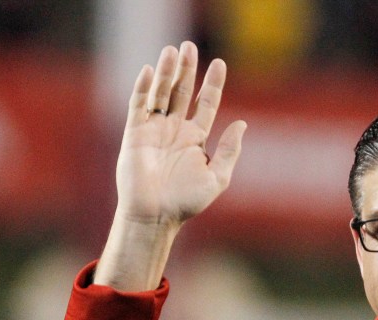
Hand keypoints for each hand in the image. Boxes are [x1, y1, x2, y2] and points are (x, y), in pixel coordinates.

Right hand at [116, 41, 245, 225]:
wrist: (157, 214)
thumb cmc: (187, 201)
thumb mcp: (218, 176)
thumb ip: (229, 150)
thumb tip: (242, 124)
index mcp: (196, 139)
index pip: (206, 103)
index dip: (213, 84)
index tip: (220, 63)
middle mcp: (175, 130)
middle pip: (182, 91)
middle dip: (187, 69)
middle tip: (189, 45)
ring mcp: (155, 130)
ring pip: (162, 93)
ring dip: (166, 72)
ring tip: (172, 50)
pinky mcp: (136, 134)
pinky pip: (139, 105)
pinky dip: (144, 88)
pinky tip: (150, 71)